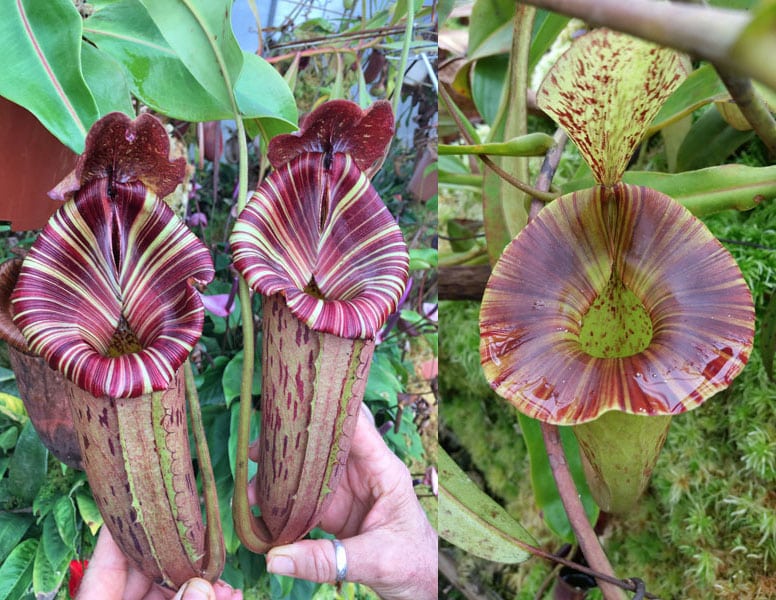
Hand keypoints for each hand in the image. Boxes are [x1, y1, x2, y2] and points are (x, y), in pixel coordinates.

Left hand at [76, 527, 241, 599]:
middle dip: (183, 562)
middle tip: (209, 547)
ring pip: (174, 596)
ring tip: (229, 584)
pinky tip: (232, 596)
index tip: (141, 499)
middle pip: (148, 577)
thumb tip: (201, 585)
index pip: (105, 566)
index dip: (123, 531)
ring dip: (204, 588)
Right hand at [261, 404, 436, 599]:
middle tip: (258, 448)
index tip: (299, 405)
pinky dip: (283, 500)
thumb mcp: (374, 561)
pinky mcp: (334, 508)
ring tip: (252, 486)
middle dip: (293, 442)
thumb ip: (326, 559)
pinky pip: (304, 497)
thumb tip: (275, 558)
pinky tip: (261, 507)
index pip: (358, 427)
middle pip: (327, 442)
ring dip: (282, 474)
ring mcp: (347, 489)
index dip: (331, 411)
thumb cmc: (412, 563)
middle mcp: (363, 471)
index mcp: (384, 469)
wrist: (420, 583)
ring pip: (310, 468)